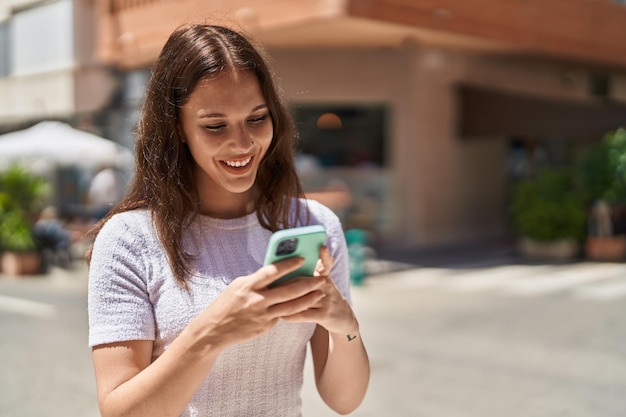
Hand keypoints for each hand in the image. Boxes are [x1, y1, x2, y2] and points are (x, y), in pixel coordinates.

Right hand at [192, 257, 324, 348]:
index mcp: (248, 285)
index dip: (289, 264)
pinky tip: (306, 306)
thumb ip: (256, 281)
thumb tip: (275, 273)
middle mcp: (257, 300)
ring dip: (308, 299)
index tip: (303, 258)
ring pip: (292, 306)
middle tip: (321, 279)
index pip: (273, 271)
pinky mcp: (265, 326)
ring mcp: (262, 315)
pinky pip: (283, 316)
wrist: (213, 331)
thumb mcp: (238, 287)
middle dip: (307, 284)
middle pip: (288, 290)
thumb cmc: (225, 304)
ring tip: (320, 293)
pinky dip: (295, 310)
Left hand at [280, 246, 358, 335]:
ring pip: (303, 299)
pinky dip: (292, 316)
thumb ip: (307, 276)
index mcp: (325, 277)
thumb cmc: (325, 298)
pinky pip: (305, 314)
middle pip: (305, 282)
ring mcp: (327, 301)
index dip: (325, 255)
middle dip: (287, 283)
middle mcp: (327, 286)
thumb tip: (283, 270)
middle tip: (270, 284)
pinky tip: (281, 316)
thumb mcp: (322, 284)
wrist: (343, 319)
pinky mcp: (326, 315)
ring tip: (272, 301)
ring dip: (286, 301)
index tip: (322, 246)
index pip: (326, 264)